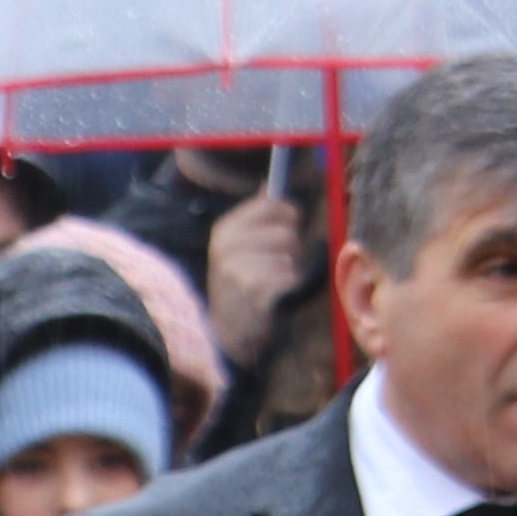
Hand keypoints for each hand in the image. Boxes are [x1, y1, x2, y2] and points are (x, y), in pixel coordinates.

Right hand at [202, 186, 311, 364]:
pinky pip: (290, 277)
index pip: (269, 204)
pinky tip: (275, 293)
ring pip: (290, 255)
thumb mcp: (236, 247)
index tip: (292, 221)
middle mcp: (226, 248)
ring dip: (290, 268)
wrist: (225, 330)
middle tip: (281, 260)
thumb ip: (254, 215)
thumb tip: (267, 184)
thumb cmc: (238, 282)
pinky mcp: (253, 292)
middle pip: (286, 231)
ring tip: (274, 280)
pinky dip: (289, 285)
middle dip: (292, 246)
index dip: (288, 212)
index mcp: (224, 231)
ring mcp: (237, 270)